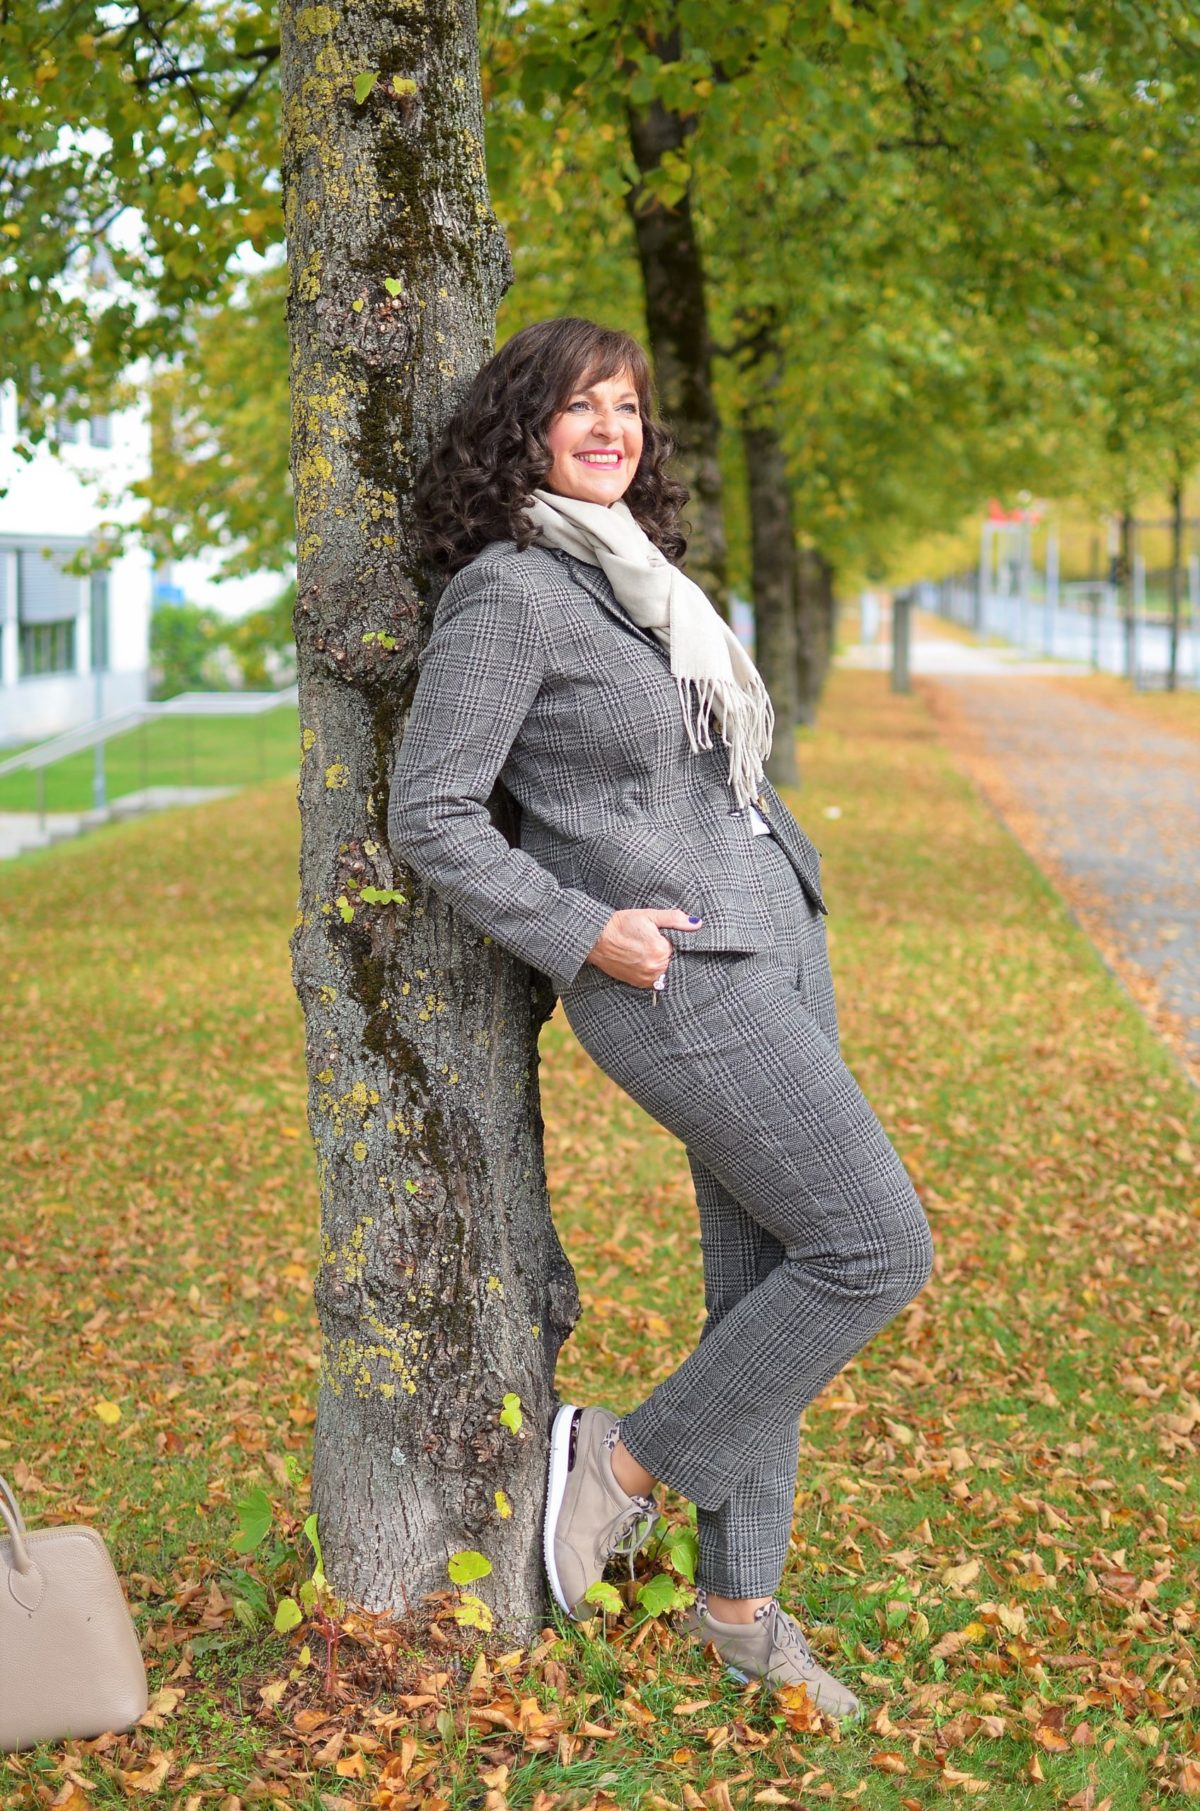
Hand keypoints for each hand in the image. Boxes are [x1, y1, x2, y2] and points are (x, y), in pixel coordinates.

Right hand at [584, 908, 702, 988]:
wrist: (596, 938)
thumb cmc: (621, 924)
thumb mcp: (649, 915)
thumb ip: (675, 919)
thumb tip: (697, 923)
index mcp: (661, 950)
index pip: (678, 946)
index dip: (670, 939)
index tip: (658, 935)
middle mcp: (656, 968)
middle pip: (672, 960)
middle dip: (665, 952)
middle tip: (649, 942)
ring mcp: (646, 978)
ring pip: (664, 970)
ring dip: (659, 963)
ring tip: (643, 950)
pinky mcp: (638, 983)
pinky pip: (653, 979)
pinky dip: (651, 971)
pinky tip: (640, 959)